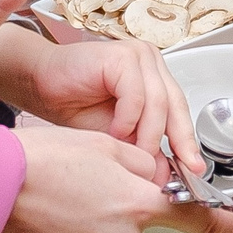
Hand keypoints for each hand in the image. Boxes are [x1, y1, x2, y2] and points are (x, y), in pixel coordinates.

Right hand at [0, 125, 232, 232]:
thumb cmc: (42, 160)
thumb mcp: (106, 146)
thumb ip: (144, 164)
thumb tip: (159, 176)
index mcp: (140, 201)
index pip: (200, 218)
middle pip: (141, 218)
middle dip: (125, 202)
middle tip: (88, 181)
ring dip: (96, 216)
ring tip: (64, 196)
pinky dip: (76, 232)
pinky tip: (55, 215)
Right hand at [13, 35, 202, 181]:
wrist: (38, 83)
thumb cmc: (73, 105)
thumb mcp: (115, 137)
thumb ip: (142, 150)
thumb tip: (165, 176)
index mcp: (155, 79)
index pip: (181, 112)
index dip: (187, 141)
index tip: (193, 168)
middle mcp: (152, 64)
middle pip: (176, 106)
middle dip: (176, 142)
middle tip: (170, 169)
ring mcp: (139, 57)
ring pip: (159, 103)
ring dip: (147, 135)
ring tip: (133, 155)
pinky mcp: (122, 57)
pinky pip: (136, 95)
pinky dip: (128, 119)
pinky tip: (116, 133)